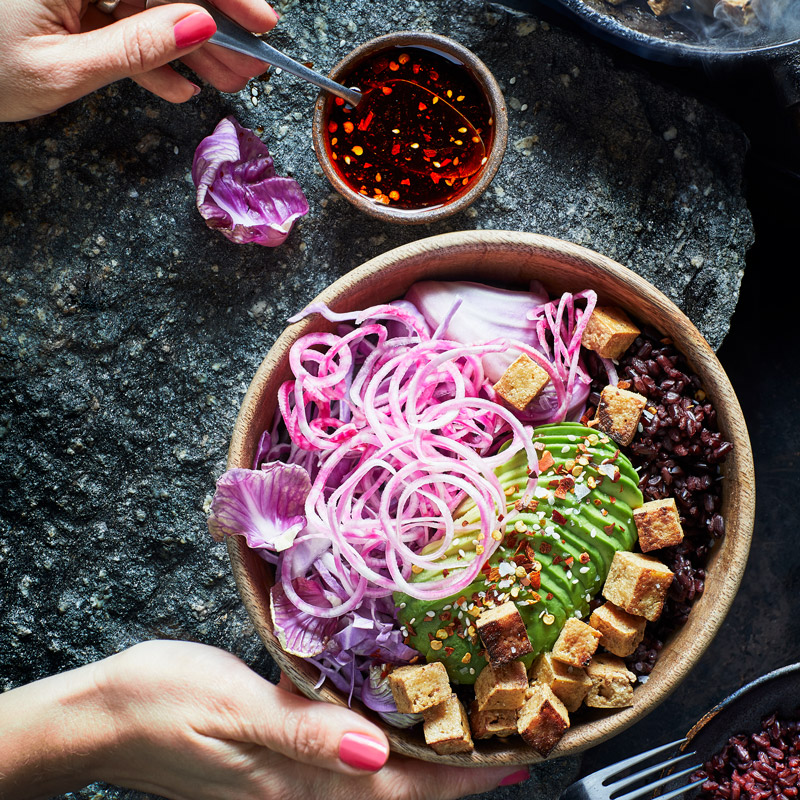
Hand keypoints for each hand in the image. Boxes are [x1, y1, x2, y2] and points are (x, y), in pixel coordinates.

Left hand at [0, 0, 277, 121]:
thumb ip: (135, 47)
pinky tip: (173, 86)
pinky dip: (145, 55)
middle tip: (248, 67)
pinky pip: (115, 20)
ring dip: (186, 47)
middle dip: (212, 25)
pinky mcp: (58, 1)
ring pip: (144, 5)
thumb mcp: (63, 69)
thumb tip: (200, 22)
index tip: (261, 24)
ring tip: (222, 85)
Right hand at [0, 640, 529, 799]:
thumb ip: (301, 734)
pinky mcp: (270, 757)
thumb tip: (375, 754)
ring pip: (371, 778)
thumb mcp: (229, 709)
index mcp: (293, 778)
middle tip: (506, 741)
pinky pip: (339, 759)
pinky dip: (380, 745)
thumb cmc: (159, 705)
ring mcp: (283, 775)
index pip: (395, 788)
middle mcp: (297, 785)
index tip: (509, 762)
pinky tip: (392, 721)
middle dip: (453, 773)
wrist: (100, 718)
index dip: (456, 779)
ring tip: (468, 732)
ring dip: (423, 761)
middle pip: (393, 791)